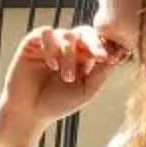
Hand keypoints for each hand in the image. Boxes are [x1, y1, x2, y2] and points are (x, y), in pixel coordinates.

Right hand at [0, 25, 128, 146]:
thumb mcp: (87, 90)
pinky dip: (52, 47)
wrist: (29, 113)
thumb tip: (116, 53)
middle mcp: (67, 48)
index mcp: (83, 57)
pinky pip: (46, 32)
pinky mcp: (32, 43)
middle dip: (95, 43)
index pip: (98, 42)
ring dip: (70, 55)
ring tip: (67, 77)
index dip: (107, 46)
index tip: (116, 56)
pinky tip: (52, 65)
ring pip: (67, 35)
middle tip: (101, 57)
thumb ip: (101, 72)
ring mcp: (49, 44)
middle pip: (85, 32)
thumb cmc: (58, 104)